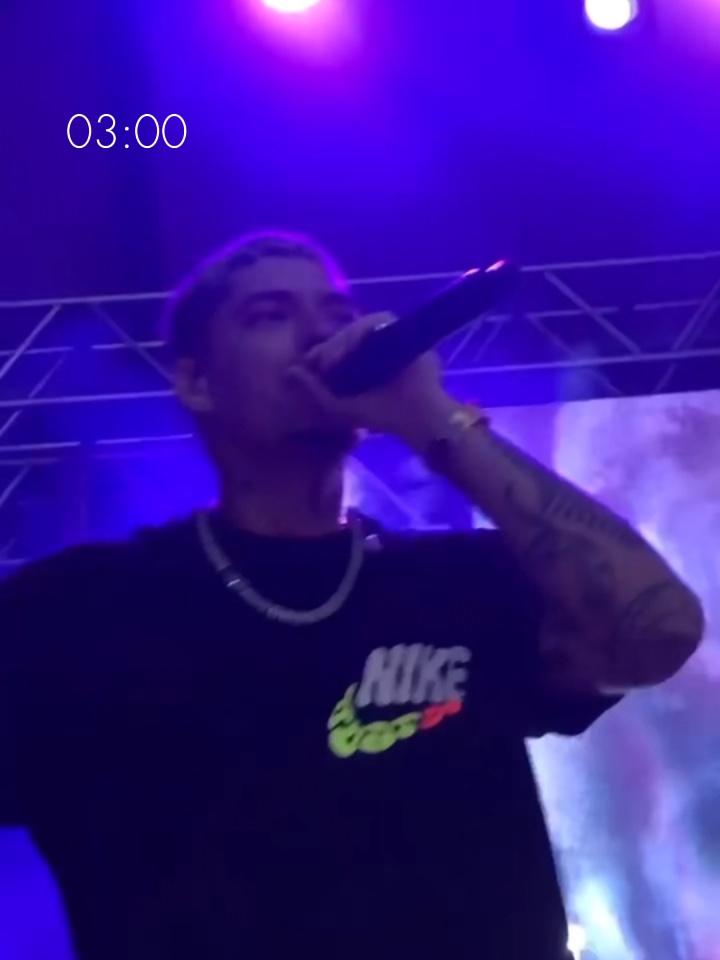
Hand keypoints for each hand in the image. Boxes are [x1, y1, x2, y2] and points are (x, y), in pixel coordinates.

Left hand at [286, 312, 459, 447]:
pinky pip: (377, 320)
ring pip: (358, 327)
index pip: (336, 346)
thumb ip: (314, 391)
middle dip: (329, 346)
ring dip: (342, 340)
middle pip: (344, 334)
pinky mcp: (402, 331)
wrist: (417, 418)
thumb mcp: (339, 408)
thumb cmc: (382, 416)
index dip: (322, 351)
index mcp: (360, 362)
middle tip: (321, 363)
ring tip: (333, 359)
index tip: (311, 364)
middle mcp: (374, 347)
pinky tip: (351, 349)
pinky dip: (361, 332)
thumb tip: (289, 370)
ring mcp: (389, 337)